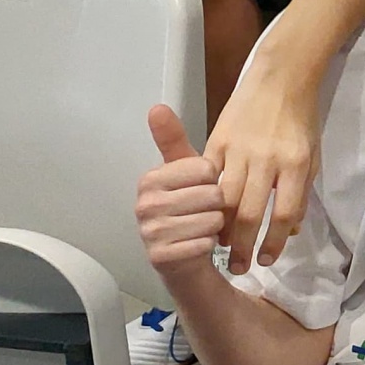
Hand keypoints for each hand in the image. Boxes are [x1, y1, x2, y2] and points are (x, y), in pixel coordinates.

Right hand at [141, 104, 228, 272]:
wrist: (186, 258)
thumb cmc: (190, 210)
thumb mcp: (186, 171)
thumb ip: (173, 140)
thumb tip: (156, 107)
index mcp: (151, 179)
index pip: (206, 169)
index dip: (215, 180)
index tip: (202, 188)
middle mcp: (145, 204)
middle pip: (212, 195)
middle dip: (219, 205)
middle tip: (204, 211)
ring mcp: (150, 232)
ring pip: (212, 219)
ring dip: (216, 225)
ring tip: (202, 227)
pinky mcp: (161, 257)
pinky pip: (205, 242)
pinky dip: (210, 244)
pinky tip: (198, 243)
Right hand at [206, 68, 319, 271]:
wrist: (281, 77)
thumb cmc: (300, 119)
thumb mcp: (312, 155)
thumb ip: (302, 193)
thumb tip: (293, 230)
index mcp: (296, 163)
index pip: (284, 214)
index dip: (275, 242)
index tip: (268, 259)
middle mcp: (267, 159)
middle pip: (250, 213)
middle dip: (244, 246)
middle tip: (240, 266)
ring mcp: (239, 150)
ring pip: (223, 201)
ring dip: (221, 229)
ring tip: (222, 248)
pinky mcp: (217, 141)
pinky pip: (207, 180)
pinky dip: (206, 202)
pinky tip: (206, 217)